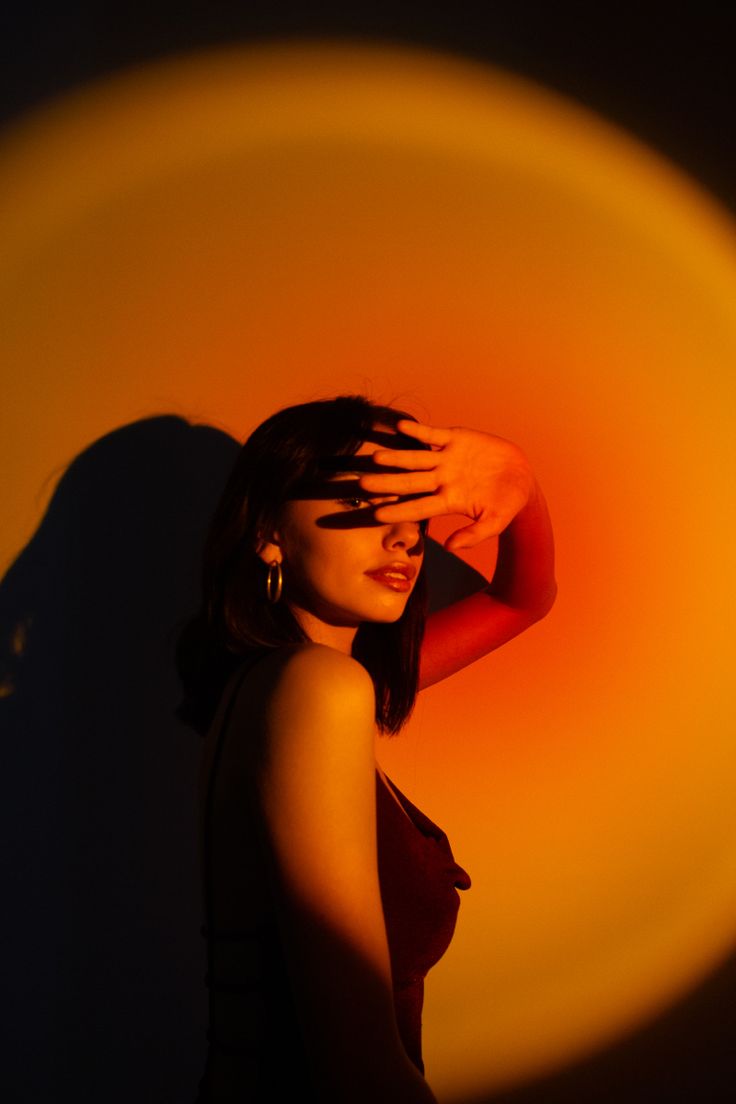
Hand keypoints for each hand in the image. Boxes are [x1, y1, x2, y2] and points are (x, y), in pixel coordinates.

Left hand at [360, 420, 533, 551]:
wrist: (520, 476)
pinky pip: (433, 435)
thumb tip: (450, 547)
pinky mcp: (455, 440)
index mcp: (449, 501)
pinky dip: (418, 431)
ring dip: (395, 458)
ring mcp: (447, 459)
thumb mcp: (495, 523)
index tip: (377, 514)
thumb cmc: (506, 504)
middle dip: (385, 483)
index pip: (418, 507)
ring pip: (416, 458)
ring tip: (376, 457)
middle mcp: (442, 480)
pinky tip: (401, 426)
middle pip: (408, 482)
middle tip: (361, 484)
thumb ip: (474, 535)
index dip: (398, 510)